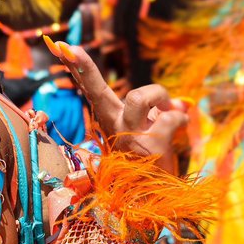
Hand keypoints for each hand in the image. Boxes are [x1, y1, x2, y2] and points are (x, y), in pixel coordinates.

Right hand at [46, 39, 188, 172]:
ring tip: (170, 109)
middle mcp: (113, 125)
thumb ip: (158, 112)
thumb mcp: (146, 130)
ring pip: (142, 96)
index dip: (77, 67)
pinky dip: (182, 120)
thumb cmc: (147, 160)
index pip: (91, 88)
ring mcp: (129, 135)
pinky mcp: (149, 145)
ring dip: (163, 97)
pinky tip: (181, 128)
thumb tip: (181, 104)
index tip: (62, 46)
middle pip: (97, 90)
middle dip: (83, 67)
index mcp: (108, 119)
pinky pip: (172, 117)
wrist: (151, 197)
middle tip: (68, 47)